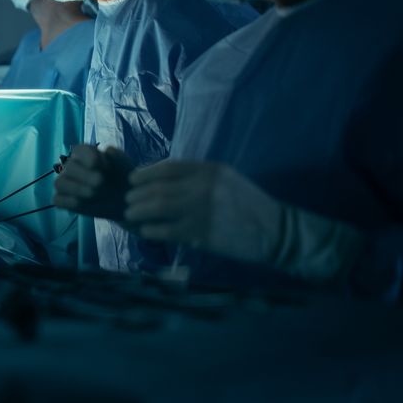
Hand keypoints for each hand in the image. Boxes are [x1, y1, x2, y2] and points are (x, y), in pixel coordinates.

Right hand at [53, 144, 131, 219]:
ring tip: (92, 194)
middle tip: (100, 182)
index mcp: (86, 155)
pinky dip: (66, 201)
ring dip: (75, 188)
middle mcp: (72, 167)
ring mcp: (66, 184)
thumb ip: (118, 157)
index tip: (100, 166)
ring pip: (59, 183)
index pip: (80, 150)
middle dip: (84, 174)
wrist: (125, 202)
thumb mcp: (126, 167)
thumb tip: (108, 150)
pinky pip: (57, 199)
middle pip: (69, 167)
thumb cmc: (123, 180)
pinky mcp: (64, 200)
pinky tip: (80, 203)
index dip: (88, 156)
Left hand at [125, 161, 281, 264]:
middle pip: (157, 188)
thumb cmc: (247, 204)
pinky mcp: (201, 235)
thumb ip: (196, 175)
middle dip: (136, 194)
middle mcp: (204, 187)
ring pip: (157, 207)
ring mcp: (202, 211)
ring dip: (138, 211)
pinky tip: (146, 231)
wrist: (275, 231)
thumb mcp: (226, 178)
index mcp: (210, 170)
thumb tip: (158, 175)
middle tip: (128, 200)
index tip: (133, 179)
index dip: (144, 173)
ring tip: (130, 214)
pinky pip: (166, 231)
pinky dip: (150, 230)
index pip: (167, 167)